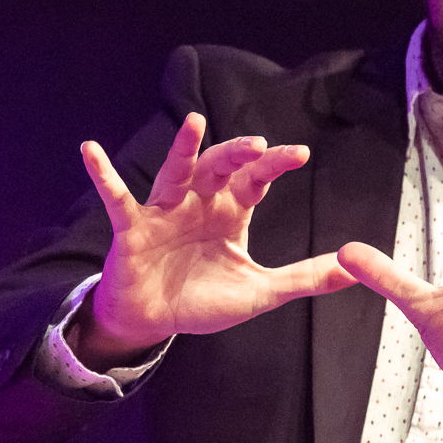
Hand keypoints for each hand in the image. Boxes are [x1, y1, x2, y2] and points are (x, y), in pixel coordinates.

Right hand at [77, 111, 355, 366]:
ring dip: (183, 148)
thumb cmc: (201, 298)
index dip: (273, 165)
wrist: (153, 321)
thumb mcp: (259, 292)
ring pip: (176, 171)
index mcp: (229, 212)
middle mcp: (198, 202)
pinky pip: (117, 197)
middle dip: (237, 154)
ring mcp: (163, 211)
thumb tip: (353, 268)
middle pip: (219, 167)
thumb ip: (303, 278)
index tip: (298, 154)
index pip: (255, 180)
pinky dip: (103, 175)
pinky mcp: (131, 227)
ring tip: (193, 121)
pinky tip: (89, 150)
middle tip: (256, 146)